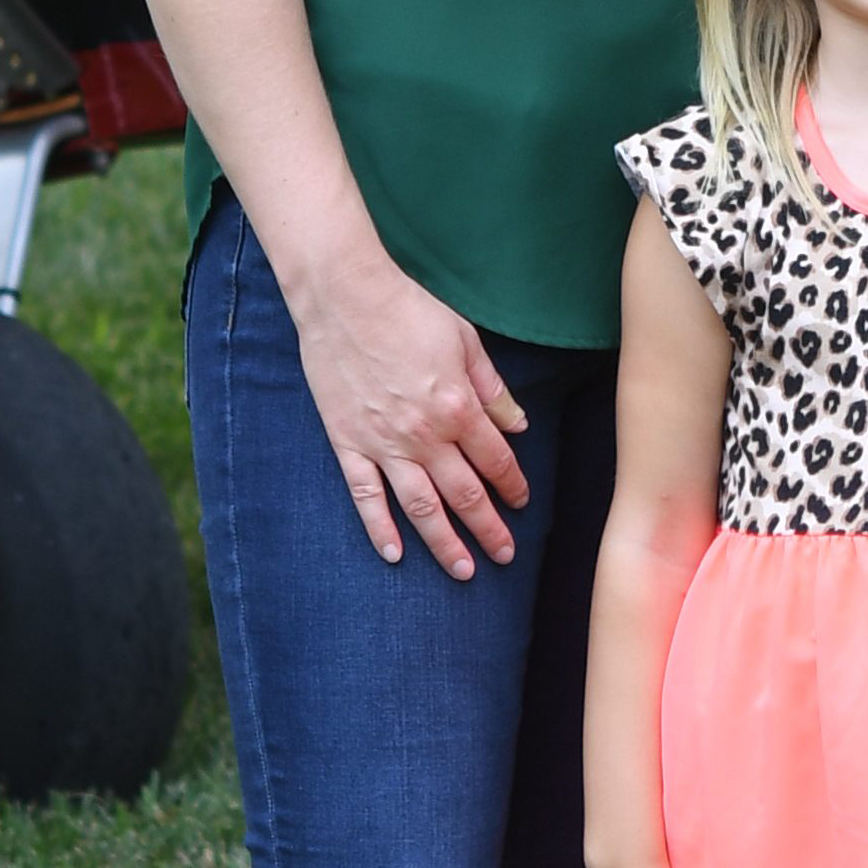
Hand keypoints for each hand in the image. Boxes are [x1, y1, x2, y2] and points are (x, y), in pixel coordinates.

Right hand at [292, 257, 531, 571]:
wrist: (344, 297)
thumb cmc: (408, 311)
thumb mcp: (465, 342)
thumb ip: (493, 390)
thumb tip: (518, 426)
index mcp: (457, 407)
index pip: (495, 461)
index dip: (513, 486)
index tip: (522, 504)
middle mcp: (424, 435)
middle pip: (464, 495)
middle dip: (489, 530)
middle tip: (504, 556)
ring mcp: (383, 443)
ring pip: (420, 507)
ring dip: (444, 543)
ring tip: (463, 570)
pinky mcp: (348, 443)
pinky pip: (366, 496)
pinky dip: (379, 528)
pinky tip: (394, 554)